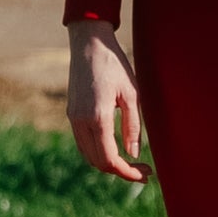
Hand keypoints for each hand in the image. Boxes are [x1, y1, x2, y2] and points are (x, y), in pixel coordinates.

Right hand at [67, 17, 148, 184]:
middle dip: (121, 171)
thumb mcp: (132, 93)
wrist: (89, 43)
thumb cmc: (115, 65)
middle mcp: (80, 121)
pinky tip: (115, 146)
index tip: (146, 173)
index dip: (128, 172)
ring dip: (108, 163)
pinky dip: (98, 152)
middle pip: (98, 162)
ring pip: (88, 155)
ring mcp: (73, 118)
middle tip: (143, 169)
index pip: (110, 159)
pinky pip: (83, 143)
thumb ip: (133, 126)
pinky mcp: (71, 113)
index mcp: (97, 118)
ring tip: (131, 161)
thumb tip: (134, 154)